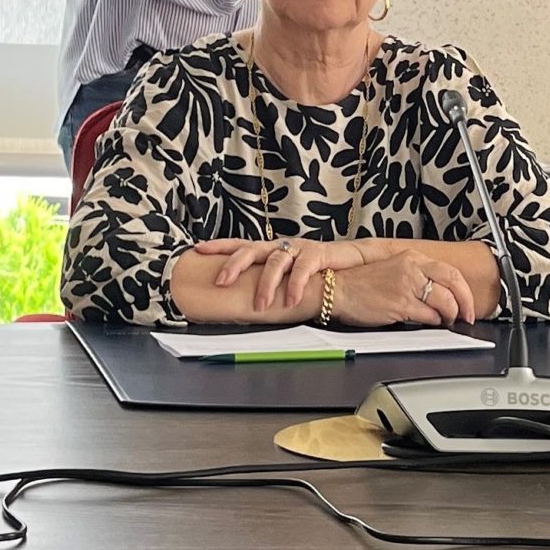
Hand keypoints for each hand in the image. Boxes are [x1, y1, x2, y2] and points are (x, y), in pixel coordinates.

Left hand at [190, 235, 376, 311]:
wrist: (352, 264)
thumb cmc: (316, 273)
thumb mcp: (288, 278)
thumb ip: (269, 284)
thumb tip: (243, 303)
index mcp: (271, 250)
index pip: (240, 245)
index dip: (219, 246)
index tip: (197, 249)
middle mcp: (281, 246)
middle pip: (251, 249)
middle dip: (234, 265)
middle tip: (221, 282)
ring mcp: (299, 248)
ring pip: (276, 261)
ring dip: (266, 285)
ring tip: (261, 304)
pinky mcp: (317, 254)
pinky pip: (303, 270)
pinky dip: (295, 286)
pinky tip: (290, 300)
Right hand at [330, 250, 477, 326]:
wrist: (337, 289)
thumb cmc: (361, 284)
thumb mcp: (394, 270)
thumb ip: (418, 278)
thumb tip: (441, 295)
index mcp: (412, 258)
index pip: (450, 272)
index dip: (464, 291)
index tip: (467, 304)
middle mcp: (412, 268)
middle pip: (454, 284)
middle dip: (465, 304)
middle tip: (466, 316)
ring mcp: (407, 285)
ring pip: (445, 302)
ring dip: (448, 316)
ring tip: (444, 321)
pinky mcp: (400, 303)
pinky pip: (428, 316)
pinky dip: (432, 322)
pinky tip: (426, 322)